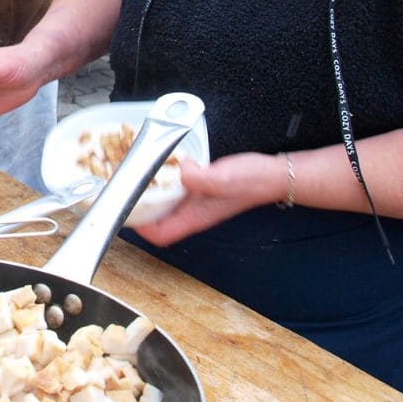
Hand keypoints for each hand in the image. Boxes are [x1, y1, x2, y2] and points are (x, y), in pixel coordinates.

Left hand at [131, 152, 289, 243]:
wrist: (274, 175)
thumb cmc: (253, 181)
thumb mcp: (224, 178)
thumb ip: (200, 178)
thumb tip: (180, 171)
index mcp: (195, 217)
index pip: (160, 235)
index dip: (141, 227)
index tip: (128, 210)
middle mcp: (194, 213)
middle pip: (158, 222)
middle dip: (140, 209)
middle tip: (128, 189)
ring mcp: (198, 203)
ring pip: (166, 206)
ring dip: (152, 194)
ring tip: (141, 177)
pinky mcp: (202, 190)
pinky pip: (177, 191)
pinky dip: (167, 181)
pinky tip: (167, 166)